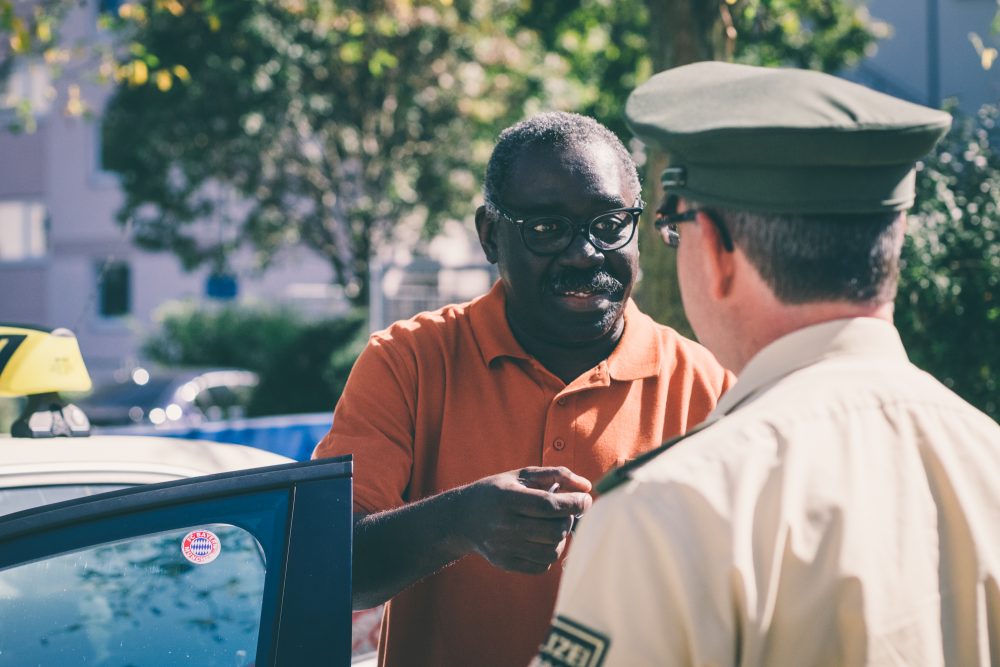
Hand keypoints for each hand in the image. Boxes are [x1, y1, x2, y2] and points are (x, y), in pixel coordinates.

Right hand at [459, 467, 591, 573]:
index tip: (585, 499)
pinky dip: (549, 553)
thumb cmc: (498, 491)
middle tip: (565, 511)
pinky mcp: (505, 563)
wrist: (461, 518)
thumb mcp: (521, 475)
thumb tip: (587, 486)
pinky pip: (542, 566)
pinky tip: (542, 539)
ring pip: (552, 551)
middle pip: (554, 531)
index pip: (549, 505)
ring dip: (561, 538)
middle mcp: (504, 525)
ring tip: (553, 525)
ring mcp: (504, 547)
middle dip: (568, 520)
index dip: (574, 504)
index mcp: (507, 498)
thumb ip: (556, 474)